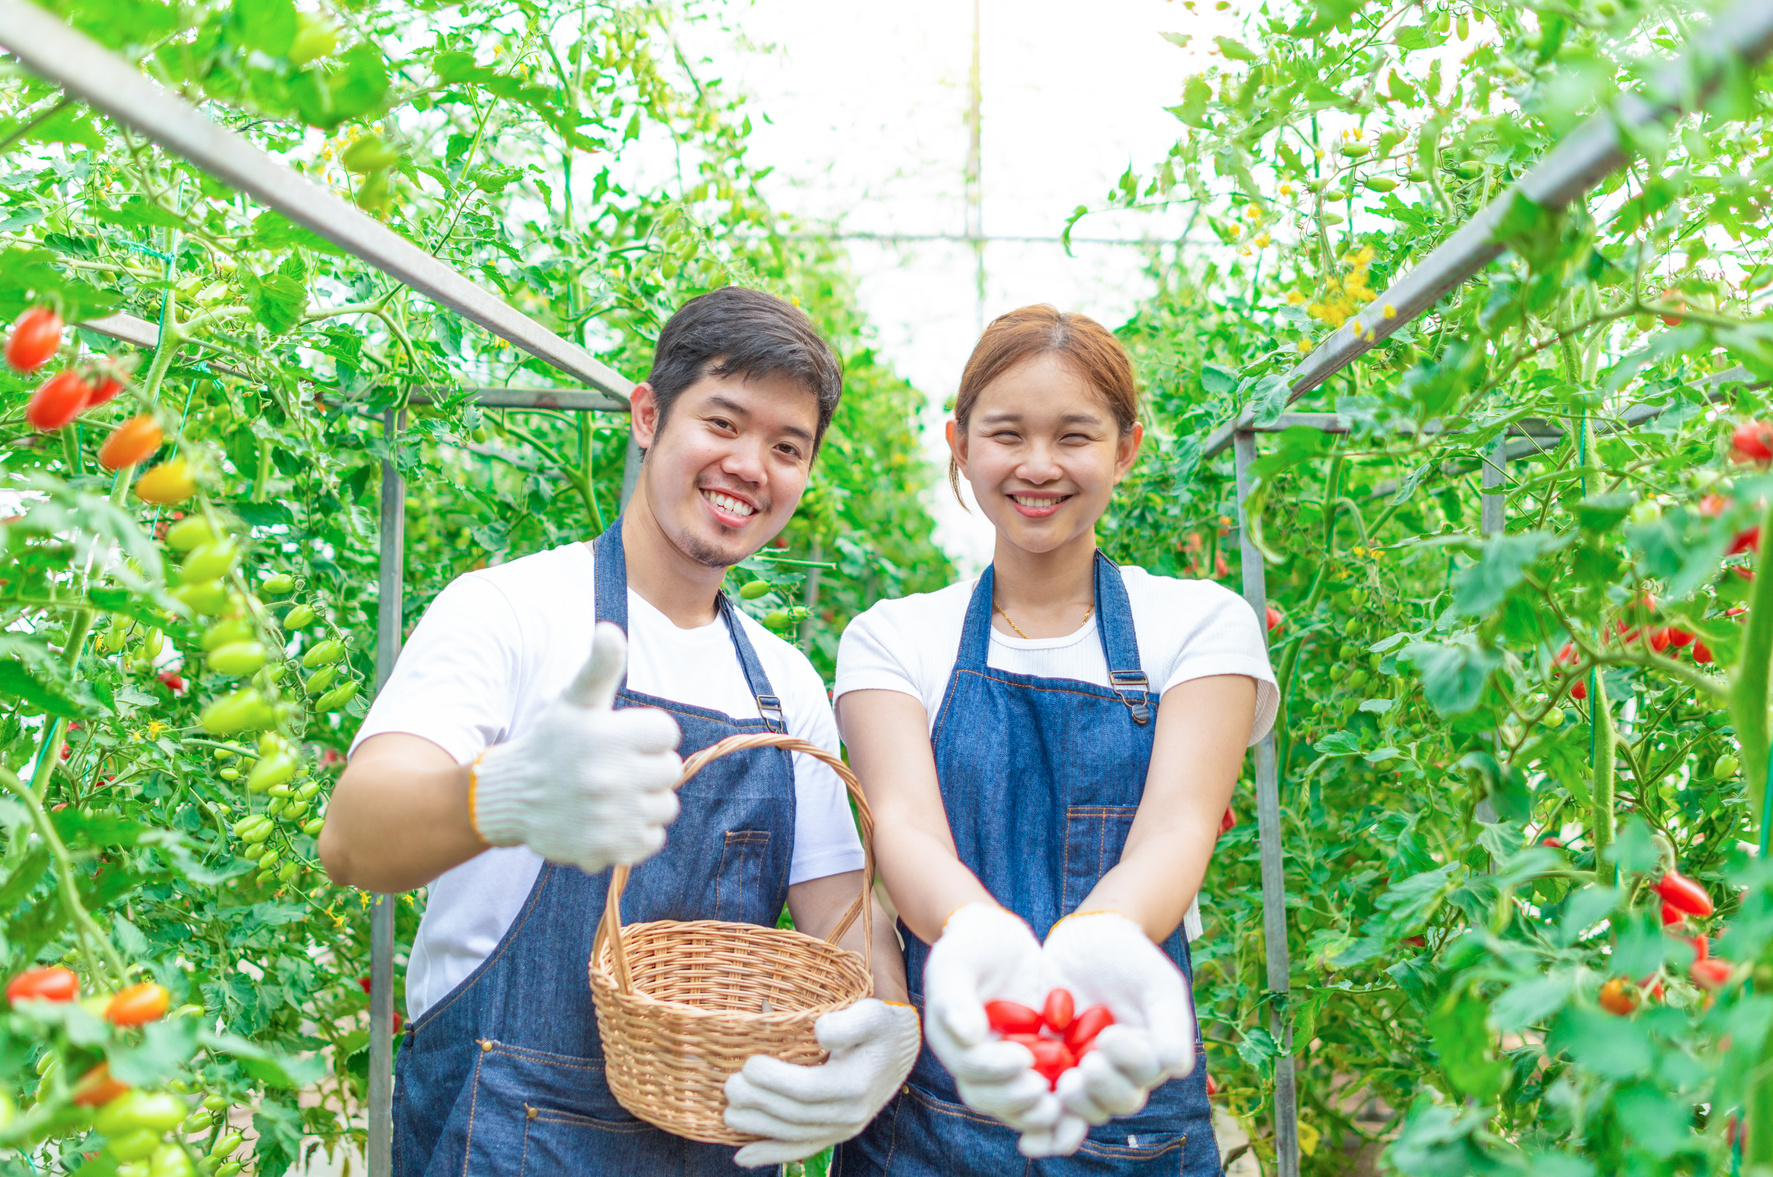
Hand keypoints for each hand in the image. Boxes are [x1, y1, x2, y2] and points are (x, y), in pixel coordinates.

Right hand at [470, 622, 682, 873]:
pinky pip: (652, 839)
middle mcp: (610, 778)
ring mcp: (610, 817)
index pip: (666, 733)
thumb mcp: (573, 701)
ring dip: (644, 801)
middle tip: (613, 768)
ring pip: (665, 807)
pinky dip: (636, 833)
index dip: (647, 735)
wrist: (509, 798)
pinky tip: (609, 820)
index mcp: (607, 736)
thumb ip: (599, 667)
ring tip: (610, 795)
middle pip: (669, 771)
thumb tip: (609, 630)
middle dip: (647, 768)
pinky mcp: (609, 849)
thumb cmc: (550, 743)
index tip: (618, 739)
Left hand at [724, 999, 920, 1166]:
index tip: (749, 1064)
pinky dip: (770, 1154)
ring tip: (728, 1114)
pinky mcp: (835, 1134)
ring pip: (792, 1135)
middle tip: (729, 1086)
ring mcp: (842, 1129)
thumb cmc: (881, 1028)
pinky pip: (800, 1149)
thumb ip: (848, 1023)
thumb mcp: (872, 1015)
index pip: (808, 1089)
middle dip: (757, 1103)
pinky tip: (742, 1157)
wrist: (901, 1053)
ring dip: (757, 1128)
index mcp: (855, 1085)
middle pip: (794, 1115)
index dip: (775, 1081)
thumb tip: (820, 1032)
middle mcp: (850, 1114)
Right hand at [922, 904, 1062, 1133]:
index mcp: (951, 1038)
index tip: (1023, 1059)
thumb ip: (955, 997)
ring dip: (1032, 1112)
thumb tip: (966, 1037)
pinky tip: (1074, 1103)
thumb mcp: (956, 961)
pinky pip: (1037, 1094)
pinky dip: (1053, 1104)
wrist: (996, 939)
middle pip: (986, 1095)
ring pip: (1010, 1104)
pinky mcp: (1029, 1064)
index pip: (968, 1066)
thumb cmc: (971, 945)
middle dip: (1013, 1099)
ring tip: (1059, 1108)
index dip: (993, 1068)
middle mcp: (972, 1060)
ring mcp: (1000, 1066)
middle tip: (1044, 1092)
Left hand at [1044, 911, 1195, 1125]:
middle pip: (1119, 1100)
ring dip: (1078, 1103)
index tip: (1109, 1036)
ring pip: (1087, 1107)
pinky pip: (1050, 1101)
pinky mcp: (1050, 1071)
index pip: (1146, 1072)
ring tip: (1065, 1084)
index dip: (1130, 1061)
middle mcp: (1121, 1073)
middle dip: (1105, 1088)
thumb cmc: (1128, 958)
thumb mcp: (1155, 982)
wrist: (1084, 940)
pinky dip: (1043, 1113)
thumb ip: (1169, 1023)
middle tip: (1088, 1066)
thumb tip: (1176, 1068)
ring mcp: (1085, 1074)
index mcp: (1150, 1055)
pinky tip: (1032, 1116)